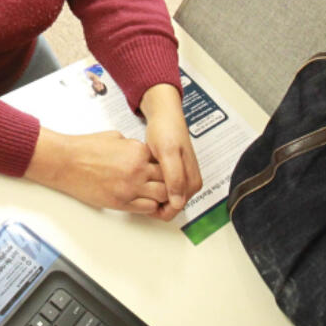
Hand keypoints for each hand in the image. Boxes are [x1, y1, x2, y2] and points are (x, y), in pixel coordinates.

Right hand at [24, 128, 170, 216]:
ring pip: (162, 195)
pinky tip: (145, 202)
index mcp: (137, 151)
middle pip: (167, 179)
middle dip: (167, 181)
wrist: (65, 162)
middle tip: (163, 183)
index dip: (163, 166)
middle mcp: (137, 170)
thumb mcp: (114, 137)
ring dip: (161, 195)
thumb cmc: (84, 149)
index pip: (163, 161)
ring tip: (156, 194)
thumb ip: (131, 145)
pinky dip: (150, 206)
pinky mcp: (121, 202)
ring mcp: (130, 188)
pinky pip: (147, 207)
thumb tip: (138, 151)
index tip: (159, 169)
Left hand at [139, 83, 202, 219]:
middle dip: (152, 203)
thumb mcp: (168, 154)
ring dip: (151, 195)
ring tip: (135, 185)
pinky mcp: (173, 173)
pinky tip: (139, 179)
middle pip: (170, 206)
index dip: (155, 210)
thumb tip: (177, 202)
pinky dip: (151, 187)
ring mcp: (181, 179)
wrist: (165, 115)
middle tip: (133, 192)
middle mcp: (189, 184)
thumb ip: (174, 178)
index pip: (174, 210)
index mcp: (191, 182)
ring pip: (164, 199)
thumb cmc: (167, 131)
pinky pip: (161, 189)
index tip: (138, 200)